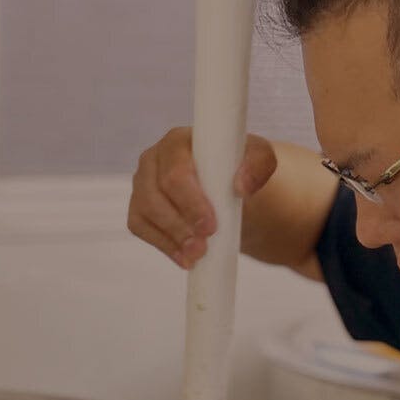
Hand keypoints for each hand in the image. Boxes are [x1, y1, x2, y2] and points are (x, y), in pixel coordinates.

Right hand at [128, 128, 278, 269]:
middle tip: (204, 245)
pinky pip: (139, 228)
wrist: (229, 189)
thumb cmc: (239, 170)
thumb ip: (259, 164)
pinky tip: (183, 258)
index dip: (190, 201)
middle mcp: (153, 158)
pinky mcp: (139, 208)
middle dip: (179, 225)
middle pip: (154, 195)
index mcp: (178, 141)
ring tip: (196, 255)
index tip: (210, 225)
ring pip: (144, 213)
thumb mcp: (260, 161)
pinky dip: (162, 245)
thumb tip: (240, 185)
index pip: (175, 171)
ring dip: (171, 238)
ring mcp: (142, 184)